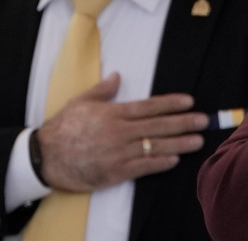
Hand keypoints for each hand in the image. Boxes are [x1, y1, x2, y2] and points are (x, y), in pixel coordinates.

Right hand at [38, 73, 207, 191]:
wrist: (44, 158)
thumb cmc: (62, 128)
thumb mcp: (81, 101)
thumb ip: (103, 90)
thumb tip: (118, 75)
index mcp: (113, 113)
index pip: (149, 107)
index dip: (170, 104)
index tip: (189, 101)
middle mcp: (119, 132)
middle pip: (158, 126)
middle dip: (183, 123)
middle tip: (203, 120)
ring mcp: (118, 153)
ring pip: (155, 147)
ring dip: (179, 144)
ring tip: (198, 141)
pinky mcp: (114, 172)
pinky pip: (143, 167)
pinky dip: (159, 163)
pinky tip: (174, 159)